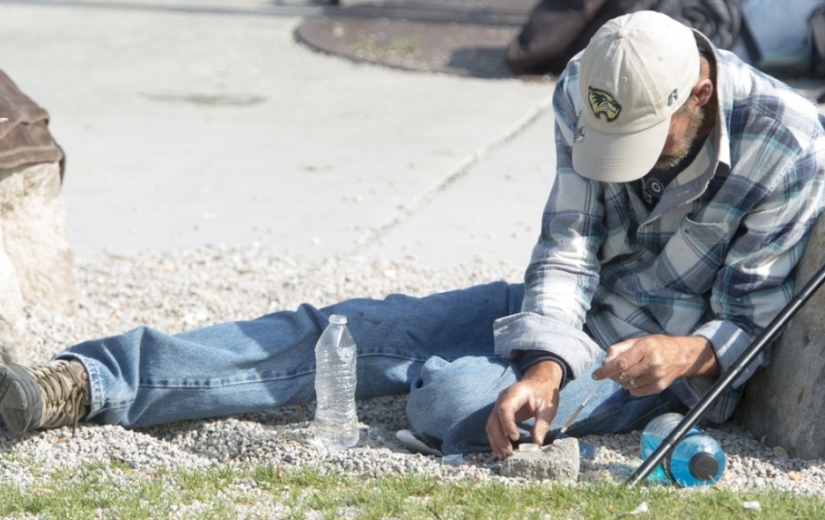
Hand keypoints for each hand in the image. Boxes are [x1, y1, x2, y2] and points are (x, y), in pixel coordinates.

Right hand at [485, 360, 562, 459]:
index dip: (507, 423)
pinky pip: (493, 427)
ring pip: (491, 424)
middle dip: (499, 437)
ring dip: (495, 441)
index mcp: (516, 392)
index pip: (505, 408)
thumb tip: (537, 443)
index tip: (515, 437)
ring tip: (504, 455)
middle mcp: (503, 398)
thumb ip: (542, 424)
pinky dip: (496, 439)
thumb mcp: (548, 408)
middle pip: (494, 418)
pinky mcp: (499, 413)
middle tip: (508, 452)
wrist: (539, 382)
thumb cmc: (544, 393)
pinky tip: (502, 451)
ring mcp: (499, 405)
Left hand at [591, 334, 718, 394]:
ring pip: (628, 385)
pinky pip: (636, 392)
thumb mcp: (637, 341)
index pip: (621, 363)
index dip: (605, 370)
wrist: (681, 355)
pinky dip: (630, 387)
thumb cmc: (656, 345)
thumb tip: (604, 363)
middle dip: (612, 375)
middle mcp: (652, 363)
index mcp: (645, 348)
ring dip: (622, 381)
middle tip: (613, 370)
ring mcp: (657, 377)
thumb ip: (618, 349)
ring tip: (627, 372)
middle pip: (623, 376)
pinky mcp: (660, 387)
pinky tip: (635, 378)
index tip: (595, 375)